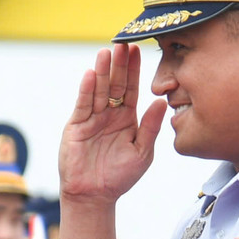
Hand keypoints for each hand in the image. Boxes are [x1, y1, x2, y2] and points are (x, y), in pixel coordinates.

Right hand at [58, 44, 166, 205]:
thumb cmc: (120, 176)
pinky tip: (89, 74)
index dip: (134, 70)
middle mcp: (109, 114)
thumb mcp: (142, 152)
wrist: (95, 196)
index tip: (139, 50)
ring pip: (97, 90)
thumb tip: (161, 103)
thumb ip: (150, 127)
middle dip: (119, 64)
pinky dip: (86, 90)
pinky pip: (83, 105)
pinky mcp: (76, 126)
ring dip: (101, 71)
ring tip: (106, 51)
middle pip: (114, 84)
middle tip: (123, 43)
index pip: (131, 89)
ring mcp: (92, 118)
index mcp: (127, 118)